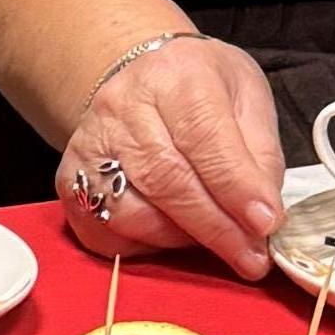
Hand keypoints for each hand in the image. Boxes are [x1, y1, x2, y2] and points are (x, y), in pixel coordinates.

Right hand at [55, 30, 281, 279]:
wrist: (142, 77)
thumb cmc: (200, 90)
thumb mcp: (245, 98)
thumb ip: (259, 154)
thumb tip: (264, 216)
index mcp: (175, 76)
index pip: (204, 138)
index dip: (236, 187)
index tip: (266, 224)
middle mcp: (123, 107)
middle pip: (168, 180)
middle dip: (215, 227)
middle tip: (251, 258)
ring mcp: (88, 146)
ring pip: (132, 213)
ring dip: (181, 240)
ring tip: (215, 242)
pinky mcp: (69, 181)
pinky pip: (105, 232)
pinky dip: (145, 246)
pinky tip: (172, 236)